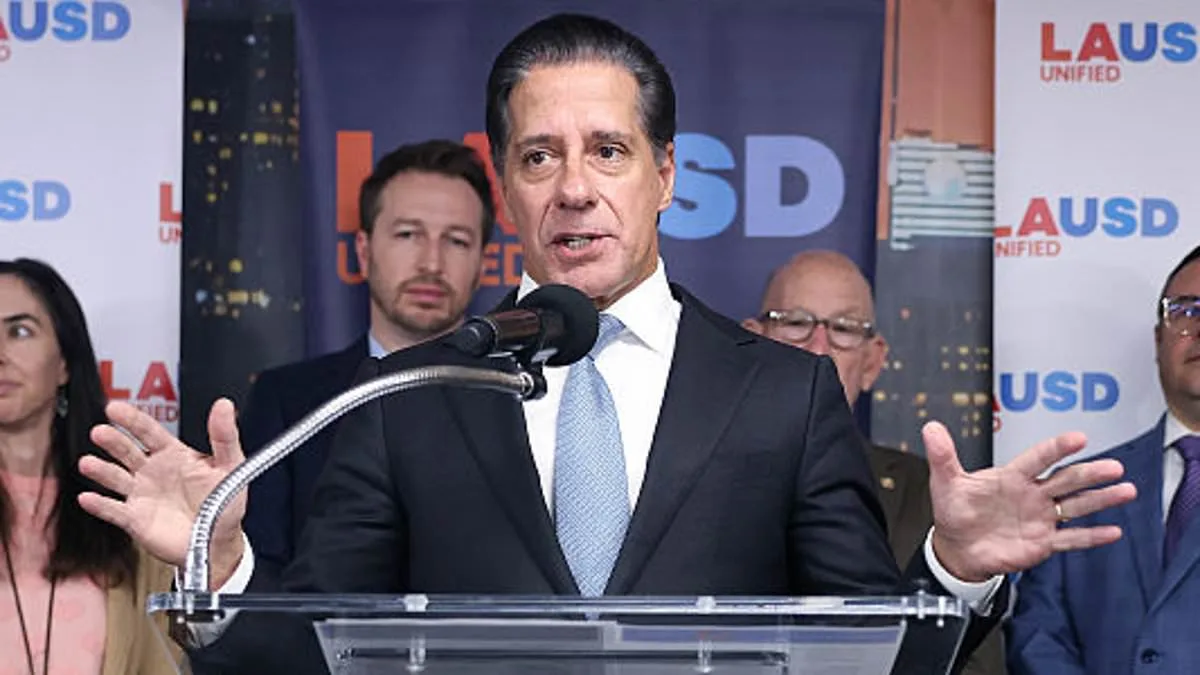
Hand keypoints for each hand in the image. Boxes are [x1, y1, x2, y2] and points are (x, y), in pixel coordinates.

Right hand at [78, 398, 247, 589]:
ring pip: (116, 478)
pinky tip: (87, 498)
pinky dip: (100, 505)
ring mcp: (141, 495)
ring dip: (101, 471)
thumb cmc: (225, 503)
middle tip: (100, 431)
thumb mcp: (231, 466)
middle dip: (113, 441)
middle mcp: (153, 472)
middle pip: (127, 451)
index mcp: (173, 455)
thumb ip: (225, 436)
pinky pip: (114, 511)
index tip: (113, 407)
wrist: (219, 542)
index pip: (148, 431)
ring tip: (87, 463)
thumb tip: (224, 405)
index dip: (132, 419)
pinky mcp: (136, 520)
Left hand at [923, 421, 1136, 582]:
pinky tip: (1114, 531)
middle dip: (1090, 473)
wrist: (956, 547)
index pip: (1038, 458)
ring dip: (1101, 499)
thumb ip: (942, 455)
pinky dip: (1091, 536)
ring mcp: (1040, 518)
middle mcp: (1031, 494)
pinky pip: (1071, 539)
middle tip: (1114, 466)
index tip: (1079, 438)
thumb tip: (930, 426)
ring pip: (1076, 506)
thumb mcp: (945, 482)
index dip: (1057, 448)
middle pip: (1065, 481)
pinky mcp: (1042, 543)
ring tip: (1126, 490)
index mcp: (1011, 477)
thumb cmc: (954, 511)